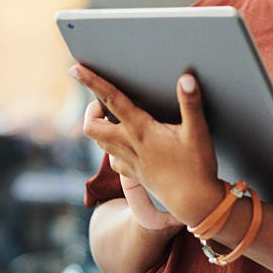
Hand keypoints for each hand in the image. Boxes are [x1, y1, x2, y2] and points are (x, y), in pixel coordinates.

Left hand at [72, 64, 219, 223]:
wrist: (194, 203)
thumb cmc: (196, 167)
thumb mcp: (197, 132)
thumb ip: (190, 104)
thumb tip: (186, 79)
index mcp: (140, 130)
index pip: (111, 100)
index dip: (92, 82)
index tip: (75, 69)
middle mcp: (128, 145)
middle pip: (91, 127)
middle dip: (91, 112)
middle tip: (103, 104)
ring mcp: (128, 162)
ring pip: (99, 143)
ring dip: (100, 128)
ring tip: (113, 118)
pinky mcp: (133, 174)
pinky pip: (112, 159)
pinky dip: (112, 148)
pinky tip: (126, 144)